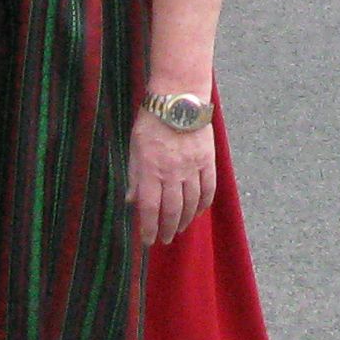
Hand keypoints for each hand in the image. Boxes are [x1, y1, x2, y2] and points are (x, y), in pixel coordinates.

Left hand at [132, 108, 217, 247]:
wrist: (179, 98)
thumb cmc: (152, 121)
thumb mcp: (135, 147)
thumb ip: (135, 175)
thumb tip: (131, 201)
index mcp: (151, 169)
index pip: (150, 208)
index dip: (148, 228)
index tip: (147, 241)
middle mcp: (172, 173)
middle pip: (172, 210)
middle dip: (168, 229)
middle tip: (165, 239)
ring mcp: (192, 167)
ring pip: (191, 203)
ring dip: (186, 220)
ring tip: (181, 229)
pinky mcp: (207, 160)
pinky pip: (208, 188)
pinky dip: (204, 203)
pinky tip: (199, 211)